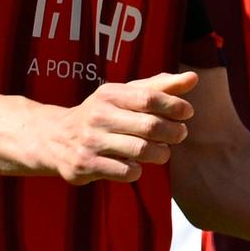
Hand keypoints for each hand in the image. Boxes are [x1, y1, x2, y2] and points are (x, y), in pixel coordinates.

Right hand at [39, 72, 196, 184]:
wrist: (55, 138)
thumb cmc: (103, 113)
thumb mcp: (125, 95)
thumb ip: (159, 87)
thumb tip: (194, 78)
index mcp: (109, 94)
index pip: (149, 98)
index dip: (174, 106)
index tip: (187, 112)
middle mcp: (98, 116)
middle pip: (149, 126)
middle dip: (173, 132)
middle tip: (180, 134)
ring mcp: (90, 142)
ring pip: (140, 150)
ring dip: (160, 153)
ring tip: (163, 152)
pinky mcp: (85, 165)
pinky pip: (125, 171)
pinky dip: (138, 170)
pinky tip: (137, 165)